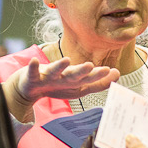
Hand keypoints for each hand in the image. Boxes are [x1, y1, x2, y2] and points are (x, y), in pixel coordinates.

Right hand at [5, 58, 119, 123]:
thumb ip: (98, 83)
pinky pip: (32, 73)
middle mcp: (62, 76)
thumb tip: (117, 74)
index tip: (112, 71)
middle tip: (91, 65)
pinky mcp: (33, 77)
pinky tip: (34, 61)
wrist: (30, 87)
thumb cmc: (57, 86)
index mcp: (74, 80)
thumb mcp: (79, 87)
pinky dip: (32, 67)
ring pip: (55, 71)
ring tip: (67, 60)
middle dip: (82, 71)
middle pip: (74, 74)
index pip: (88, 78)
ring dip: (60, 66)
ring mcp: (48, 75)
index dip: (99, 76)